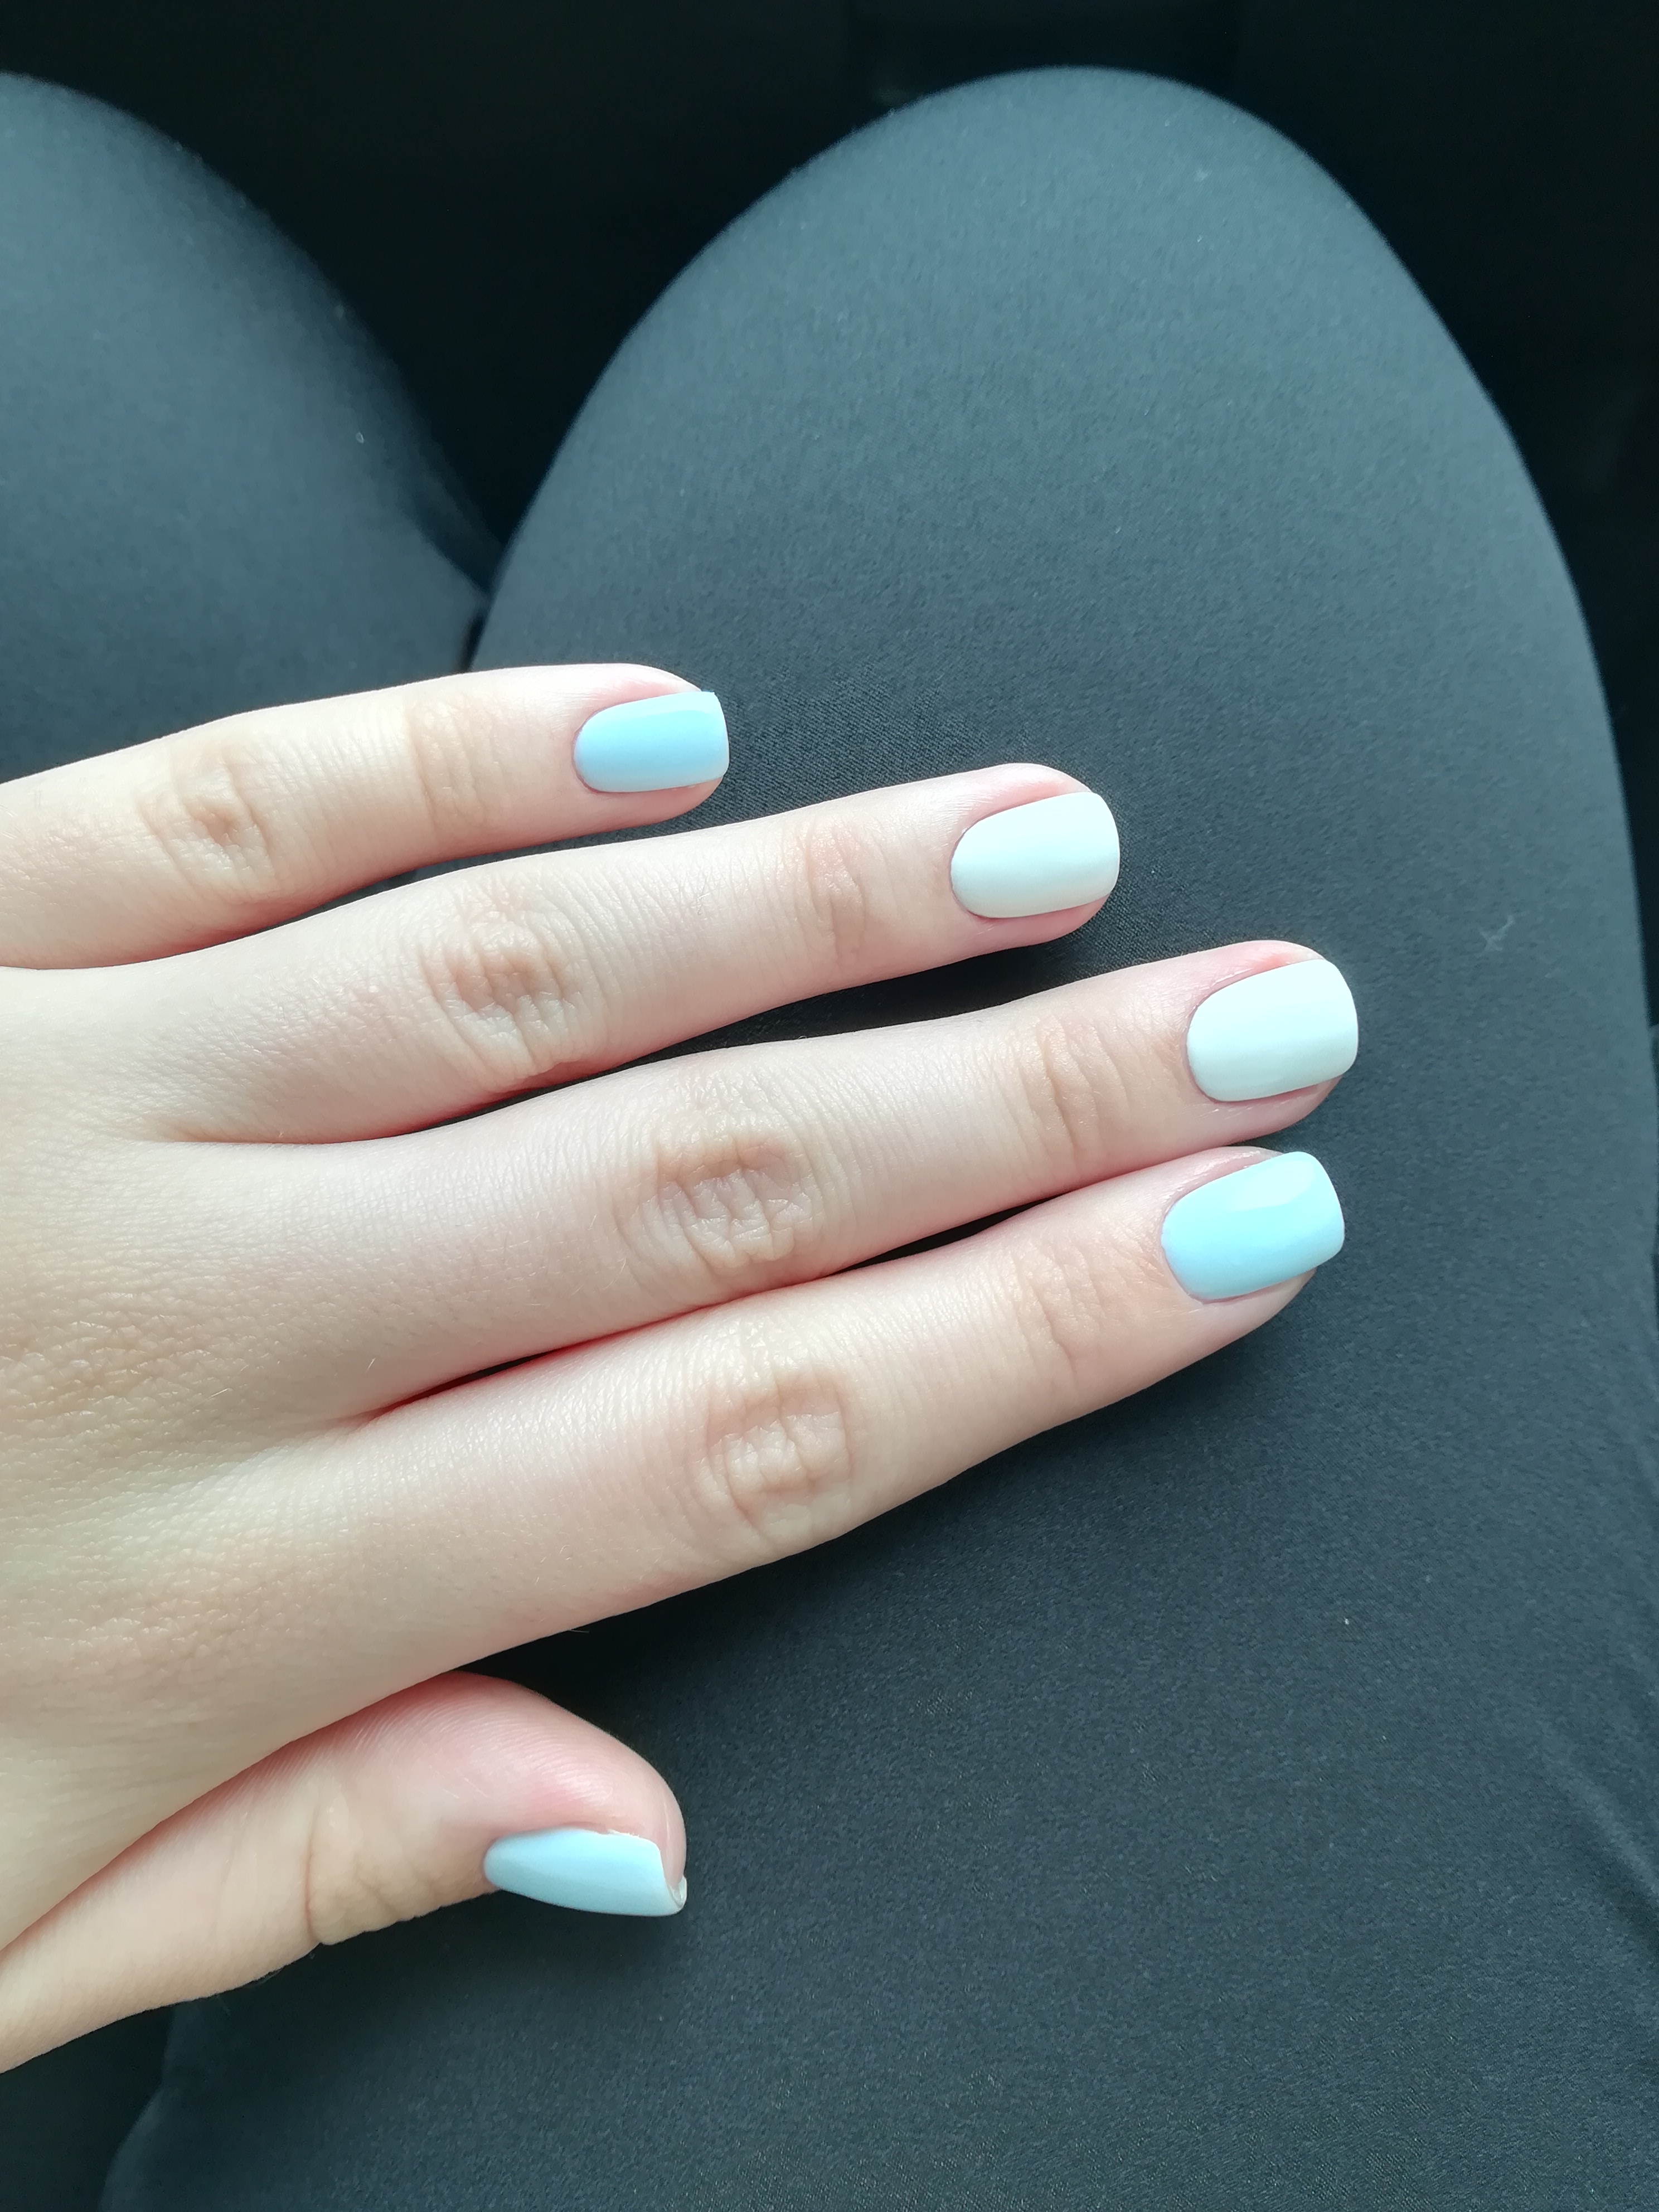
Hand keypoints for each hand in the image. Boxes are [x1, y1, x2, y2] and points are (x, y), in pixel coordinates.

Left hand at [0, 666, 1353, 2063]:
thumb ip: (322, 1867)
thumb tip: (636, 1830)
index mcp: (223, 1595)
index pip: (734, 1439)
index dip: (1021, 1339)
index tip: (1227, 1235)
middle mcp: (178, 1328)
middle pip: (692, 1190)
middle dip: (1016, 1098)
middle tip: (1244, 1006)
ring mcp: (48, 1104)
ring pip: (511, 976)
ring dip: (804, 905)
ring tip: (1036, 841)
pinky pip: (222, 809)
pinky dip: (446, 756)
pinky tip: (657, 729)